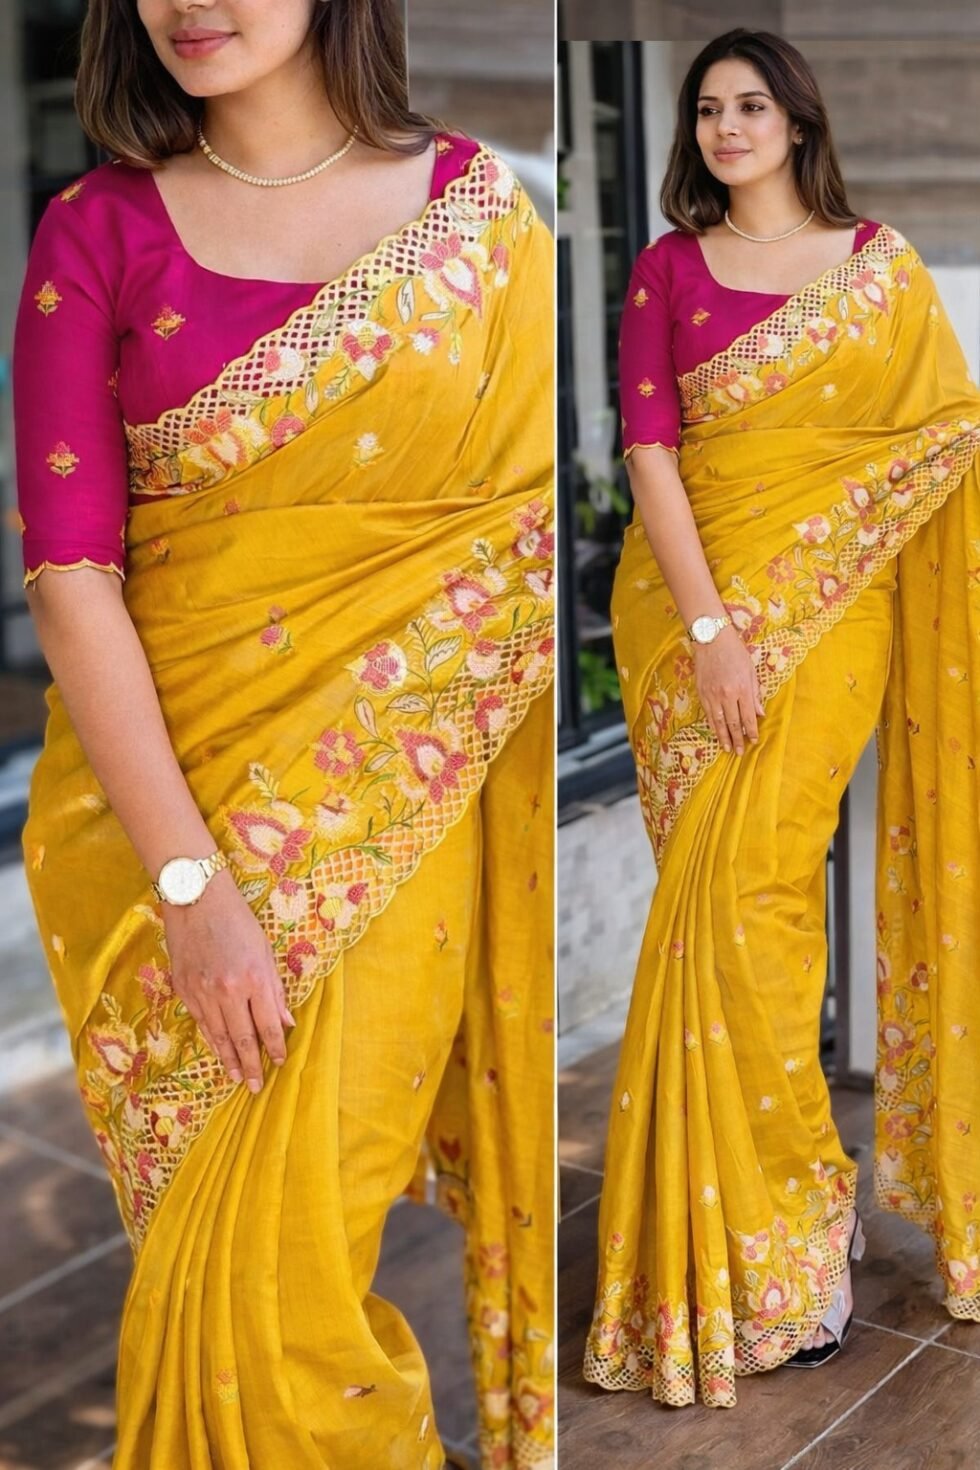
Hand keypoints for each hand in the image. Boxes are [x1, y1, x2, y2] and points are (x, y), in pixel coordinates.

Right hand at [163, 868, 295, 1091]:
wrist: (196, 898)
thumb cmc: (237, 919)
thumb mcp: (265, 951)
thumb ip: (275, 990)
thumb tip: (287, 1022)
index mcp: (253, 978)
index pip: (268, 1025)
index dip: (276, 1047)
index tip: (281, 1061)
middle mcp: (228, 990)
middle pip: (243, 1038)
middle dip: (252, 1065)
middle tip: (256, 1086)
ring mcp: (202, 992)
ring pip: (219, 1036)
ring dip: (230, 1060)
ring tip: (237, 1078)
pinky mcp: (184, 989)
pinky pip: (200, 1023)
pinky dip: (211, 1040)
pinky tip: (218, 1052)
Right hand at [692, 623, 763, 755]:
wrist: (711, 639)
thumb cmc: (734, 652)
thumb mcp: (750, 670)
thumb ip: (755, 693)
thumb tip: (760, 713)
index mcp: (742, 689)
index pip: (748, 717)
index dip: (751, 731)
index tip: (754, 741)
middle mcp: (727, 695)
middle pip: (733, 723)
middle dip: (737, 739)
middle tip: (739, 752)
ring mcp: (712, 695)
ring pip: (718, 722)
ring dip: (723, 737)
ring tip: (726, 748)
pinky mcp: (702, 693)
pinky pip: (708, 714)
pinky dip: (712, 725)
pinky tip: (716, 733)